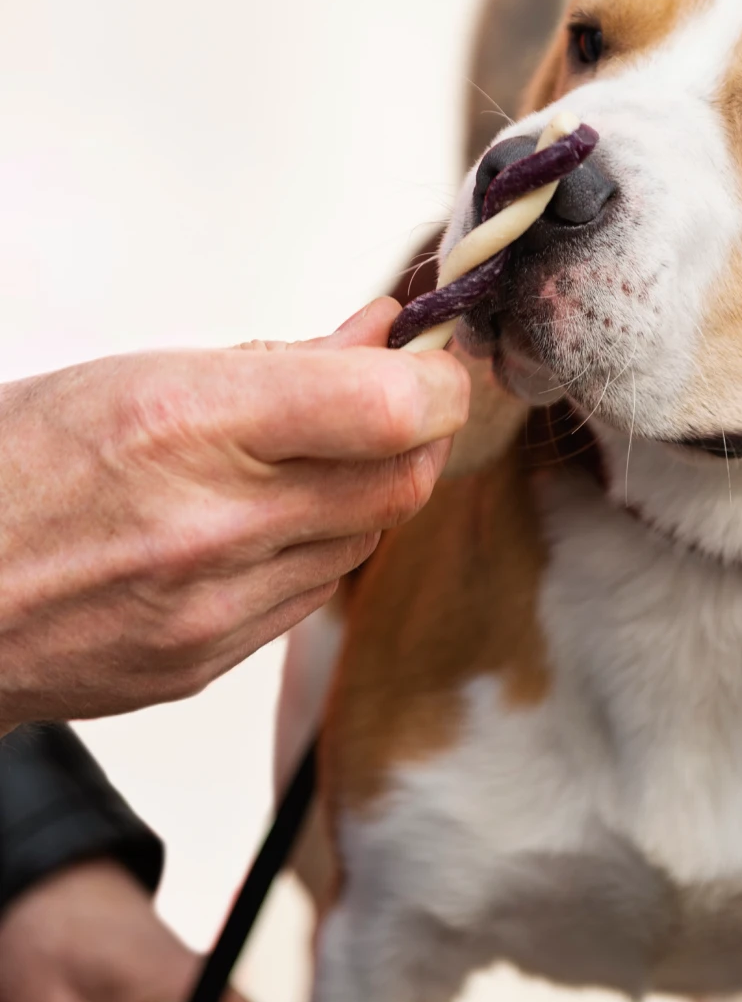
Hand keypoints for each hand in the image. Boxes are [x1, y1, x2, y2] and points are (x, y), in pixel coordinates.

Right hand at [0, 300, 468, 728]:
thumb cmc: (7, 469)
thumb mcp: (134, 376)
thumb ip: (279, 363)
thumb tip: (382, 336)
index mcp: (186, 427)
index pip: (394, 409)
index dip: (438, 380)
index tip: (433, 359)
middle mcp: (212, 528)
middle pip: (403, 481)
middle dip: (415, 432)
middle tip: (390, 399)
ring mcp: (213, 611)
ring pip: (366, 541)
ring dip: (363, 491)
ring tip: (300, 458)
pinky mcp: (207, 665)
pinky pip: (312, 596)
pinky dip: (314, 549)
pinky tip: (261, 523)